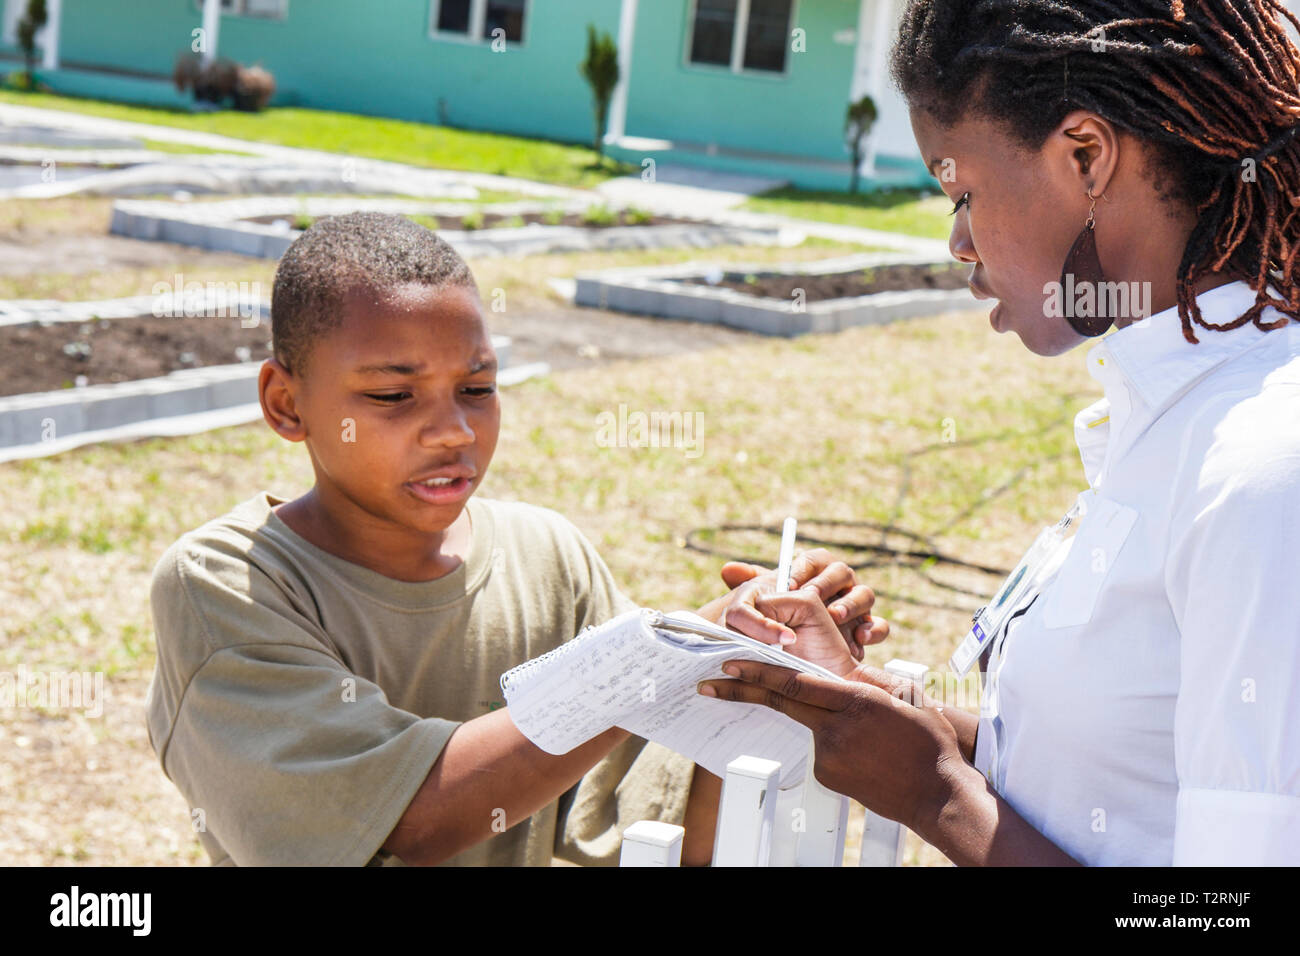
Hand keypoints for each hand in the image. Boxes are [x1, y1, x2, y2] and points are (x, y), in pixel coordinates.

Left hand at [697, 660, 967, 835]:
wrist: (938, 793)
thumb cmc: (929, 742)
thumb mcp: (904, 700)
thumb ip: (866, 687)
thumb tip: (844, 679)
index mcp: (855, 701)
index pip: (794, 683)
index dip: (759, 671)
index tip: (729, 664)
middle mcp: (835, 728)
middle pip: (780, 703)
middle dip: (742, 691)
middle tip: (709, 685)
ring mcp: (829, 756)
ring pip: (810, 726)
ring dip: (824, 724)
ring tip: (870, 740)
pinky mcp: (827, 776)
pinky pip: (820, 751)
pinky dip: (834, 746)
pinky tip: (865, 757)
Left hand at [715, 549, 889, 661]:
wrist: (804, 660)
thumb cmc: (780, 627)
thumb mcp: (764, 607)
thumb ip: (749, 587)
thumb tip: (727, 569)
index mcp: (814, 574)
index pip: (815, 558)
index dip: (803, 568)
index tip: (790, 585)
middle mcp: (838, 587)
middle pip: (842, 571)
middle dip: (827, 583)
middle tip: (811, 597)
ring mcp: (856, 609)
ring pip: (865, 594)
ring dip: (851, 604)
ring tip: (834, 617)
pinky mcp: (868, 631)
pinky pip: (880, 626)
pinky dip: (873, 630)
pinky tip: (860, 641)